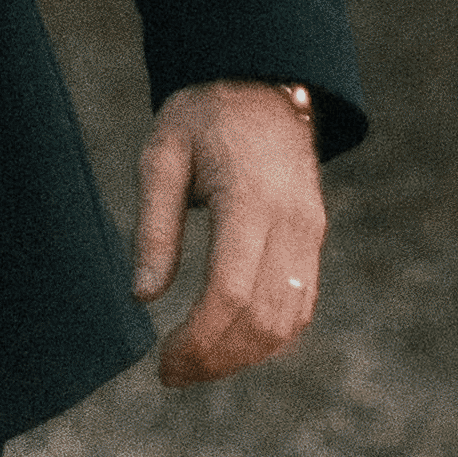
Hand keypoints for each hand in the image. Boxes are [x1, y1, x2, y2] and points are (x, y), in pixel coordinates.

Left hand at [133, 81, 326, 385]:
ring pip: (288, 321)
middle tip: (170, 373)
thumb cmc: (202, 117)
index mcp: (250, 200)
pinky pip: (300, 305)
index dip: (197, 340)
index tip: (162, 361)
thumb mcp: (162, 156)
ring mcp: (310, 233)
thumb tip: (143, 297)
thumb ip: (154, 227)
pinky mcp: (314, 240)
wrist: (262, 83)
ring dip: (242, 356)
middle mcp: (292, 222)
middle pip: (263, 318)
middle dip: (216, 358)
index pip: (231, 293)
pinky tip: (227, 344)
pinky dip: (268, 337)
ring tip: (194, 365)